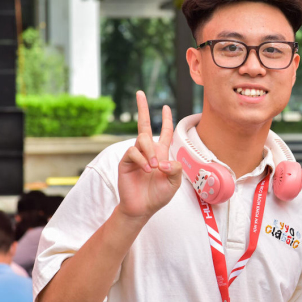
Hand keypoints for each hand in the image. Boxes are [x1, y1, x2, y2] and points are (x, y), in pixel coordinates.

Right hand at [117, 91, 181, 218]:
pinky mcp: (125, 162)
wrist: (142, 208)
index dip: (166, 120)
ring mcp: (136, 156)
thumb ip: (175, 170)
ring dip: (150, 152)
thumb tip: (165, 160)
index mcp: (161, 154)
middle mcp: (148, 151)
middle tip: (140, 93)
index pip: (165, 133)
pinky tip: (146, 170)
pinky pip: (133, 152)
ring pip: (142, 140)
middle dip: (143, 108)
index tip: (165, 107)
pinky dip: (142, 159)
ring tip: (154, 168)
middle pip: (144, 125)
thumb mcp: (174, 183)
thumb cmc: (158, 196)